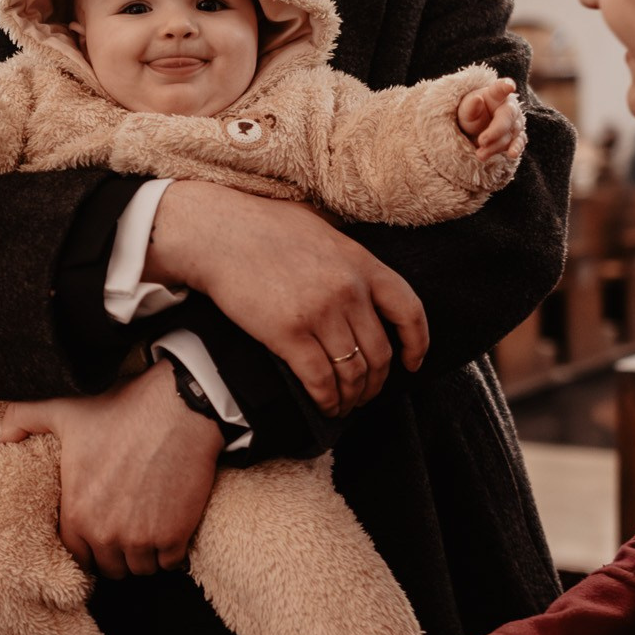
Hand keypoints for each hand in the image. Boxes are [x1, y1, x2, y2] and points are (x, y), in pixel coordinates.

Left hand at [0, 361, 222, 579]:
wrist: (177, 406)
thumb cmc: (120, 406)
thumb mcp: (62, 408)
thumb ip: (21, 420)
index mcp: (76, 512)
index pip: (77, 556)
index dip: (88, 544)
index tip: (100, 530)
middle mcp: (105, 533)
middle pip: (109, 567)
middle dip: (116, 552)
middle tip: (126, 528)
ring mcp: (141, 538)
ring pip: (140, 568)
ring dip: (144, 554)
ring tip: (148, 528)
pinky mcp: (174, 536)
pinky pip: (170, 563)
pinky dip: (171, 551)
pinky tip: (171, 528)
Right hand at [143, 181, 428, 417]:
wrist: (218, 234)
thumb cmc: (263, 228)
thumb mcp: (322, 230)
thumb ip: (348, 259)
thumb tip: (361, 284)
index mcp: (361, 262)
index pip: (409, 311)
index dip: (416, 344)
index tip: (411, 362)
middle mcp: (348, 289)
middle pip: (380, 352)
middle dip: (376, 382)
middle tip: (365, 393)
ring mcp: (321, 313)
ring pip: (353, 372)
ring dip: (351, 397)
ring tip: (343, 404)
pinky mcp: (289, 334)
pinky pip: (321, 380)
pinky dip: (327, 400)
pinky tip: (323, 405)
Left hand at [457, 78, 523, 161]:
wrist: (476, 129)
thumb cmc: (471, 114)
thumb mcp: (465, 110)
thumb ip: (470, 107)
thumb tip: (477, 99)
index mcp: (496, 94)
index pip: (501, 88)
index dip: (505, 86)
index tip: (509, 86)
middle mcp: (509, 107)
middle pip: (507, 118)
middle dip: (494, 131)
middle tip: (481, 141)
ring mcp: (515, 122)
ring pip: (509, 134)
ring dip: (495, 146)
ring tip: (480, 155)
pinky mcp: (516, 137)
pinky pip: (519, 142)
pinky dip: (516, 148)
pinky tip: (512, 154)